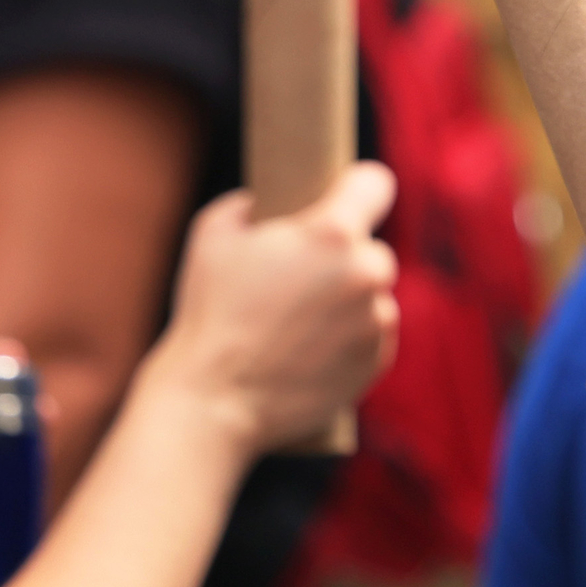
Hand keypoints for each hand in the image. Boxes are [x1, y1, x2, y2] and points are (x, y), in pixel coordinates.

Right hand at [151, 163, 398, 456]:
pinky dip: (351, 336)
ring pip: (372, 293)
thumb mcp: (212, 234)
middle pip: (370, 246)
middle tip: (299, 276)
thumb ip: (247, 205)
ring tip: (297, 321)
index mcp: (333, 233)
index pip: (375, 182)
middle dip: (341, 256)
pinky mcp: (377, 362)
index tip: (343, 195)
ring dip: (347, 299)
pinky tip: (310, 348)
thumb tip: (261, 205)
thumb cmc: (208, 314)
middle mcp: (366, 273)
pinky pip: (373, 333)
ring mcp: (376, 321)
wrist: (213, 403)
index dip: (356, 186)